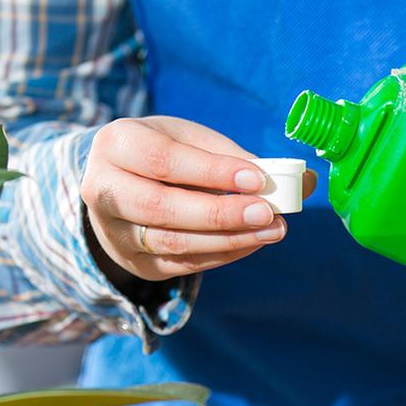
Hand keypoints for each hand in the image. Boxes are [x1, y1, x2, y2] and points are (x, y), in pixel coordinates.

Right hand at [82, 116, 313, 283]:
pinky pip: (181, 265)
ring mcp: (114, 232)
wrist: (120, 182)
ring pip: (172, 243)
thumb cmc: (164, 154)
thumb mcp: (192, 141)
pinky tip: (252, 242)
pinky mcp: (133, 262)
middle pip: (161, 208)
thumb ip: (238, 158)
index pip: (163, 161)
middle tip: (268, 213)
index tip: (258, 178)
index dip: (212, 171)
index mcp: (116, 144)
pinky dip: (222, 255)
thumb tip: (302, 180)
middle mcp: (103, 190)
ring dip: (228, 239)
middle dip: (220, 214)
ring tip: (272, 229)